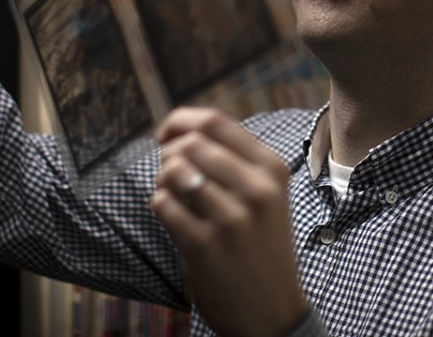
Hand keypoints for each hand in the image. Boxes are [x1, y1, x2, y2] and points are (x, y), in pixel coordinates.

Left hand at [153, 107, 309, 336]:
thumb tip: (180, 128)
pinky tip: (174, 220)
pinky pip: (162, 204)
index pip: (215, 121)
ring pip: (173, 170)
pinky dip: (160, 206)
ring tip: (173, 196)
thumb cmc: (261, 246)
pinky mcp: (205, 246)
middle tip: (171, 175)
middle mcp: (256, 189)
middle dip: (168, 154)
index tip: (166, 135)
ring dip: (163, 180)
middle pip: (189, 143)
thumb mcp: (267, 195)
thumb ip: (235, 160)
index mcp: (272, 169)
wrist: (272, 312)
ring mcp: (231, 218)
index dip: (179, 121)